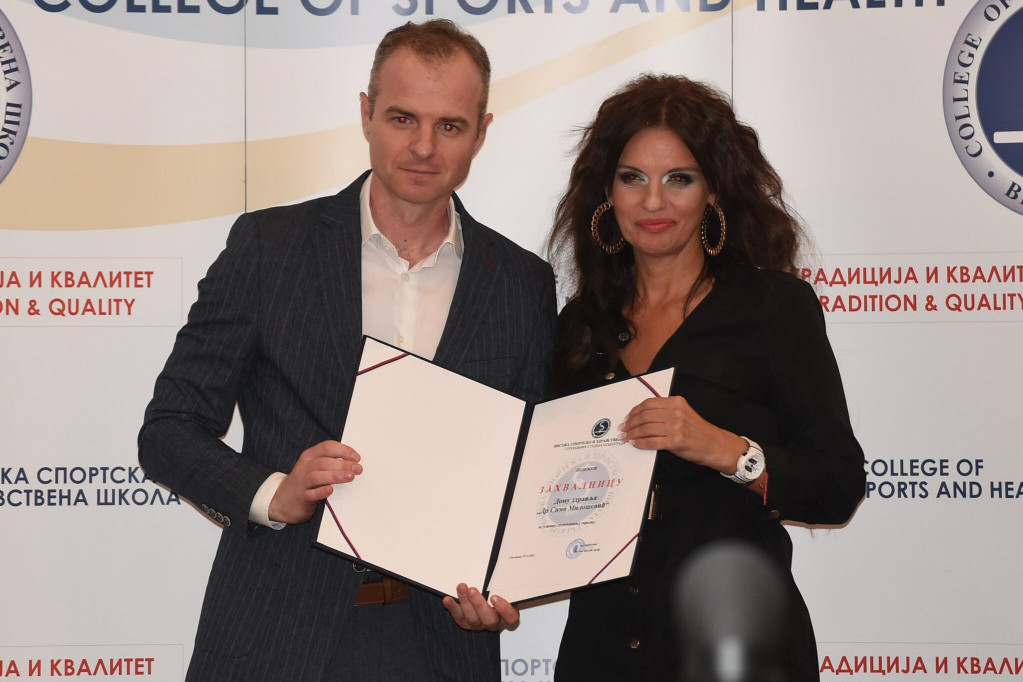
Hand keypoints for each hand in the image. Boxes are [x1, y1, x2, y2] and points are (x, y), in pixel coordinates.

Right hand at [268, 440, 361, 523]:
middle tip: (358, 469)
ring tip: (350, 477)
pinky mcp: (302, 498)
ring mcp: (302, 483)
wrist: (284, 501)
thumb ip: (330, 462)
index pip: (327, 447)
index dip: (343, 450)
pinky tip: (330, 490)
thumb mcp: (313, 466)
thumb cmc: (306, 482)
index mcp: (309, 456)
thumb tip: (354, 462)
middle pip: (323, 462)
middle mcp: (305, 467)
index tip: (356, 457)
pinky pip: (311, 494)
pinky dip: (321, 491)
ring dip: (335, 475)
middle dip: (343, 464)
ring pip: (316, 476)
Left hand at [442, 583, 518, 630]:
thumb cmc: (498, 593)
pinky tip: (447, 600)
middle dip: (479, 604)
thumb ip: (504, 583)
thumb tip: (502, 566)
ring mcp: (479, 624)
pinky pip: (458, 617)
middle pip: (489, 619)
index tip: (494, 597)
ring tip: (461, 588)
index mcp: (507, 614)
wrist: (485, 600)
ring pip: (472, 619)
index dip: (503, 609)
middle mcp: (494, 621)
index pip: (510, 616)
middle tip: (472, 590)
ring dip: (465, 602)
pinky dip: (452, 607)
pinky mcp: (465, 622)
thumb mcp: (505, 589)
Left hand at [621, 396, 745, 473]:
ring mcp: (676, 427)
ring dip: (632, 433)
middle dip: (630, 422)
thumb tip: (642, 416)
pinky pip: (652, 442)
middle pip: (644, 415)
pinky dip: (640, 443)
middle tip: (623, 428)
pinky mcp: (676, 441)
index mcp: (676, 402)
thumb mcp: (684, 413)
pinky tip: (636, 444)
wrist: (715, 445)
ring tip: (626, 437)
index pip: (648, 403)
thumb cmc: (699, 431)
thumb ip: (666, 411)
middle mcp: (676, 412)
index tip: (627, 417)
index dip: (634, 411)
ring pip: (646, 428)